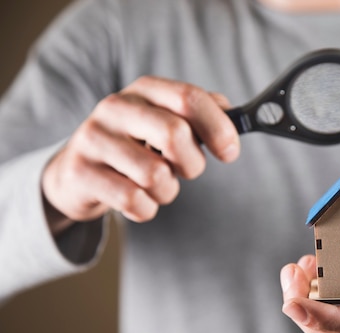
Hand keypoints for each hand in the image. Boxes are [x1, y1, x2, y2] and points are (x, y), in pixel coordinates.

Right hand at [42, 76, 239, 233]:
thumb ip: (201, 115)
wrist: (77, 173)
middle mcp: (116, 107)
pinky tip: (136, 200)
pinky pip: (133, 200)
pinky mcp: (80, 172)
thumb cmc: (135, 147)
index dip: (218, 127)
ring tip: (155, 186)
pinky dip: (146, 209)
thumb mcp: (165, 122)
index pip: (190, 98)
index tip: (230, 152)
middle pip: (175, 134)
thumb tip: (237, 117)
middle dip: (192, 164)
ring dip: (167, 191)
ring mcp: (94, 138)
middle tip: (186, 171)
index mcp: (145, 91)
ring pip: (156, 174)